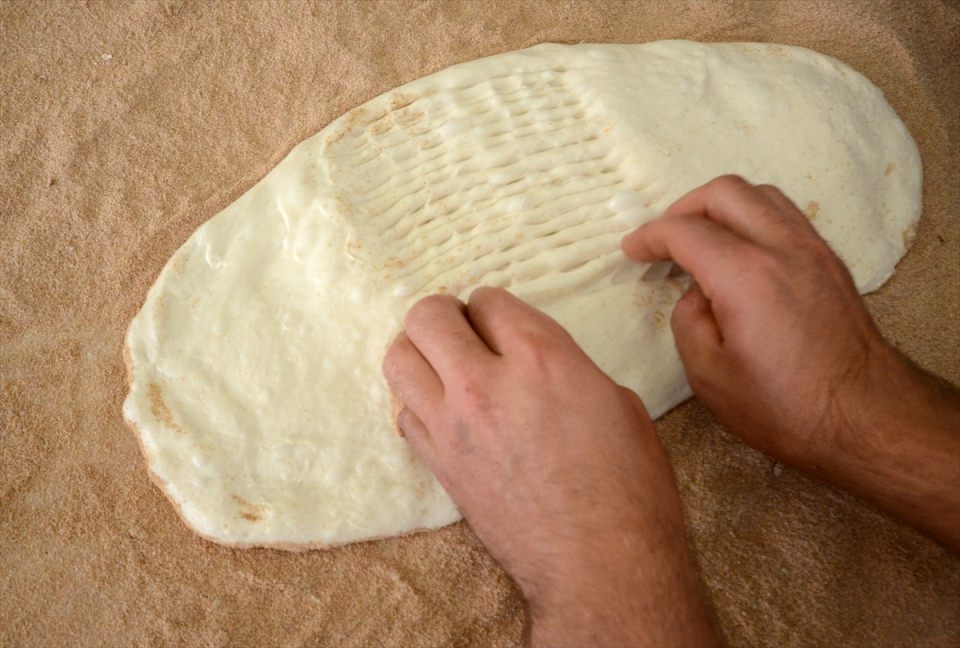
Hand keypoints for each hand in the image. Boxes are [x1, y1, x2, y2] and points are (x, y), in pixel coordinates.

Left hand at [383, 287, 716, 646]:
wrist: (600, 565)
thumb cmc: (628, 488)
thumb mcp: (618, 402)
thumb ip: (566, 367)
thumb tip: (539, 365)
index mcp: (541, 355)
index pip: (486, 299)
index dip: (493, 309)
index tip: (500, 324)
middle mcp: (486, 380)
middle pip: (427, 315)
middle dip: (446, 316)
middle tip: (464, 333)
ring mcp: (453, 423)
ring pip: (399, 358)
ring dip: (419, 353)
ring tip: (444, 367)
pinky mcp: (438, 464)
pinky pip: (404, 412)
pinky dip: (418, 403)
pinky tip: (445, 413)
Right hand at [623, 174, 882, 462]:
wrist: (865, 418)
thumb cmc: (784, 407)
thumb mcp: (709, 375)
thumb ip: (688, 320)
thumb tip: (697, 293)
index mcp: (745, 275)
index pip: (685, 231)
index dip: (649, 237)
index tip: (632, 251)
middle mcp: (781, 247)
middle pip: (724, 193)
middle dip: (683, 208)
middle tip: (663, 239)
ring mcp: (812, 249)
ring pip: (760, 194)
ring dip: (721, 207)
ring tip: (701, 239)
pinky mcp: (830, 262)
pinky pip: (785, 214)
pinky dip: (752, 217)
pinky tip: (740, 250)